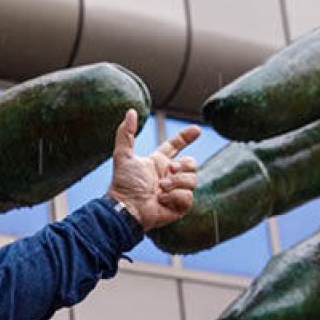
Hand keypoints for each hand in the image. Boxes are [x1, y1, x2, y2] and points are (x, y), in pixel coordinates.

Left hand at [107, 109, 199, 231]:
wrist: (126, 208)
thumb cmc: (123, 184)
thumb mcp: (123, 155)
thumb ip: (126, 133)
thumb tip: (131, 111)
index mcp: (158, 162)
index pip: (176, 146)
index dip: (186, 137)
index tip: (196, 130)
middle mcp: (169, 175)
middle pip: (191, 163)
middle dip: (183, 166)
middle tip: (169, 170)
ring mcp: (175, 191)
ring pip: (192, 179)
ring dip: (176, 183)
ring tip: (160, 189)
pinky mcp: (179, 206)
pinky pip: (188, 196)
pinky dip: (175, 197)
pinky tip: (161, 200)